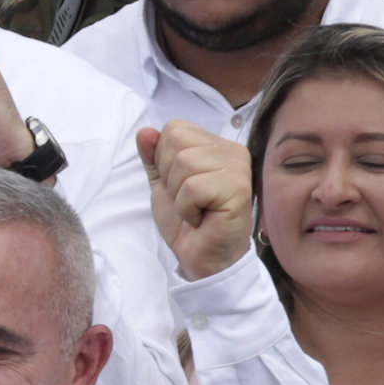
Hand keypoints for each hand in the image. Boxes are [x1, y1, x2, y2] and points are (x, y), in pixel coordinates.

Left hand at [140, 120, 255, 280]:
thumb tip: (145, 131)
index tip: (178, 184)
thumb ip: (153, 156)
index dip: (163, 158)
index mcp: (216, 144)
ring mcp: (239, 169)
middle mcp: (232, 151)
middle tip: (187, 198)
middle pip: (177, 141)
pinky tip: (201, 217)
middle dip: (169, 175)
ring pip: (184, 163)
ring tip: (195, 208)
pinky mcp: (238, 190)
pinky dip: (186, 207)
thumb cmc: (187, 219)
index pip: (175, 128)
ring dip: (178, 193)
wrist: (202, 256)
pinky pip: (193, 187)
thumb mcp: (162, 182)